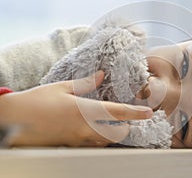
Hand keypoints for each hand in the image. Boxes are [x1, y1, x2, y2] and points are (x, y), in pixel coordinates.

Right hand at [0, 71, 152, 146]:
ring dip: (113, 133)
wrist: (13, 121)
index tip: (149, 113)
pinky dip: (99, 137)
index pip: (117, 112)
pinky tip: (94, 127)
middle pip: (116, 133)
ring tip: (114, 122)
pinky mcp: (70, 144)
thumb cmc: (36, 101)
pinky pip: (92, 144)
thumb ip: (86, 83)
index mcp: (83, 110)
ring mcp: (77, 139)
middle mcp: (84, 128)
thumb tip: (101, 75)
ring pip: (105, 141)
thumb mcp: (62, 87)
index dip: (135, 113)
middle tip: (127, 118)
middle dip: (125, 127)